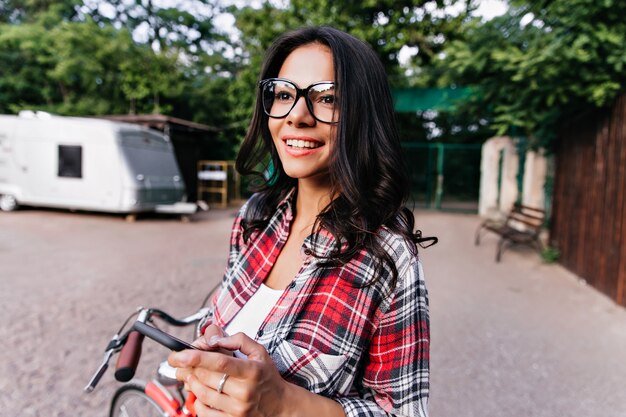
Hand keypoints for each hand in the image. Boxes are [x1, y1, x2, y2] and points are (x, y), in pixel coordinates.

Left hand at [168, 332, 288, 416]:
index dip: (196, 357)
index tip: (179, 355)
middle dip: (188, 368)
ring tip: (190, 375)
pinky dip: (196, 401)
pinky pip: (204, 412)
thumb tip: (214, 339)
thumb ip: (238, 340)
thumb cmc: (267, 377)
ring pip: (202, 394)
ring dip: (191, 382)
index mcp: (251, 371)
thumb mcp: (259, 352)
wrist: (280, 406)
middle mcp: (244, 391)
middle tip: (181, 362)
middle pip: (206, 377)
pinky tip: (200, 392)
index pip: (220, 362)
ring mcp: (237, 409)